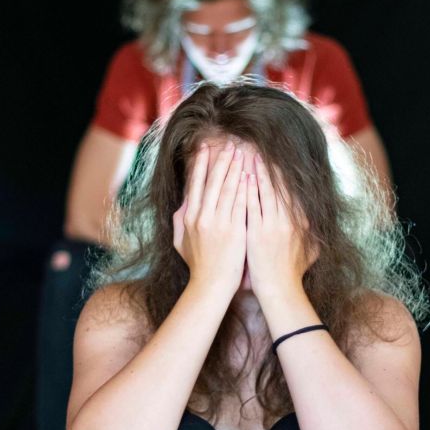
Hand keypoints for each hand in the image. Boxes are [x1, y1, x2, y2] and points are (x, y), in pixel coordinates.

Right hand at [173, 141, 247, 295]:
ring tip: (241, 152)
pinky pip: (240, 203)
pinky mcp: (234, 230)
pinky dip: (244, 188)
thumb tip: (181, 206)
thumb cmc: (198, 266)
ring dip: (234, 168)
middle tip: (228, 144)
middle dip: (221, 161)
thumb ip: (179, 222)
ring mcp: (218, 223)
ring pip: (227, 189)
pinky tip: (249, 174)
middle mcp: (202, 217)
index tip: (205, 149)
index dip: (201, 165)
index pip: (195, 185)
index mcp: (189, 218)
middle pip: (212, 182)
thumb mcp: (180, 243)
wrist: (211, 285)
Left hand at [245, 154, 317, 298]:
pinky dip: (247, 190)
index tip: (274, 157)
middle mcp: (290, 220)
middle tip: (257, 146)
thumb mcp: (312, 250)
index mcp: (302, 221)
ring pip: (265, 191)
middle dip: (267, 164)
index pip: (292, 190)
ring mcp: (273, 225)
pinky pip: (252, 206)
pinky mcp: (258, 232)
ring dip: (255, 171)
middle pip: (279, 185)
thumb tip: (316, 223)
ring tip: (246, 154)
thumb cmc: (293, 272)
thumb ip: (313, 234)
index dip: (282, 172)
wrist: (280, 289)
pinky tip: (240, 176)